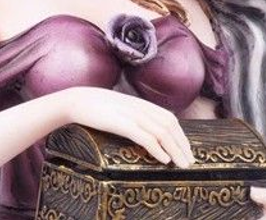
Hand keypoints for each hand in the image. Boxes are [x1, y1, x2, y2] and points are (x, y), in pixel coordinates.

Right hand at [65, 87, 194, 167]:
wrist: (75, 100)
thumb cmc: (94, 107)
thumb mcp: (118, 109)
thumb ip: (132, 115)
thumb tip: (146, 132)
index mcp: (139, 103)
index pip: (168, 117)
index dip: (181, 134)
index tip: (187, 150)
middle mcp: (138, 107)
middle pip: (169, 125)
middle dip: (182, 144)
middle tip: (190, 162)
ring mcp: (129, 114)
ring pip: (160, 131)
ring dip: (174, 149)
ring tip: (181, 164)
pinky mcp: (119, 123)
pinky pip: (144, 136)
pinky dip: (157, 148)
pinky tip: (163, 159)